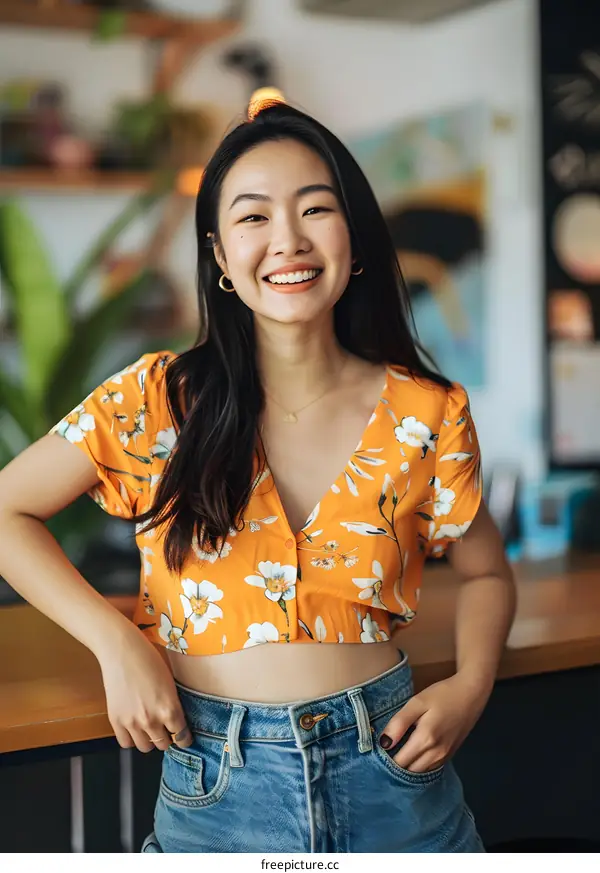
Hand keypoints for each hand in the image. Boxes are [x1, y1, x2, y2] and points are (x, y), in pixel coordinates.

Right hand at [97, 627, 192, 753]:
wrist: (121, 650)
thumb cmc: (149, 659)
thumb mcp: (170, 682)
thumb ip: (174, 705)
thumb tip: (178, 721)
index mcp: (170, 708)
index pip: (182, 737)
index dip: (185, 738)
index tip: (184, 738)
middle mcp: (152, 720)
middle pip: (163, 744)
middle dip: (167, 737)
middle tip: (165, 728)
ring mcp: (132, 722)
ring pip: (145, 748)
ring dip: (149, 740)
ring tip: (149, 728)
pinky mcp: (116, 721)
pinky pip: (126, 743)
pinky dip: (131, 738)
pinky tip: (134, 728)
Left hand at [379, 672, 491, 772]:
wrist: (471, 694)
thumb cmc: (442, 695)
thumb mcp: (417, 702)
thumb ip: (399, 723)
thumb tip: (384, 743)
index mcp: (426, 740)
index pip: (399, 763)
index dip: (385, 760)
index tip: (376, 752)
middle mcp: (436, 754)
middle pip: (409, 771)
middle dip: (395, 766)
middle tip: (383, 753)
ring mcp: (445, 757)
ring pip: (420, 772)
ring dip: (407, 766)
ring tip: (396, 752)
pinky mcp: (450, 755)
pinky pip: (430, 767)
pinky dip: (419, 764)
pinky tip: (412, 752)